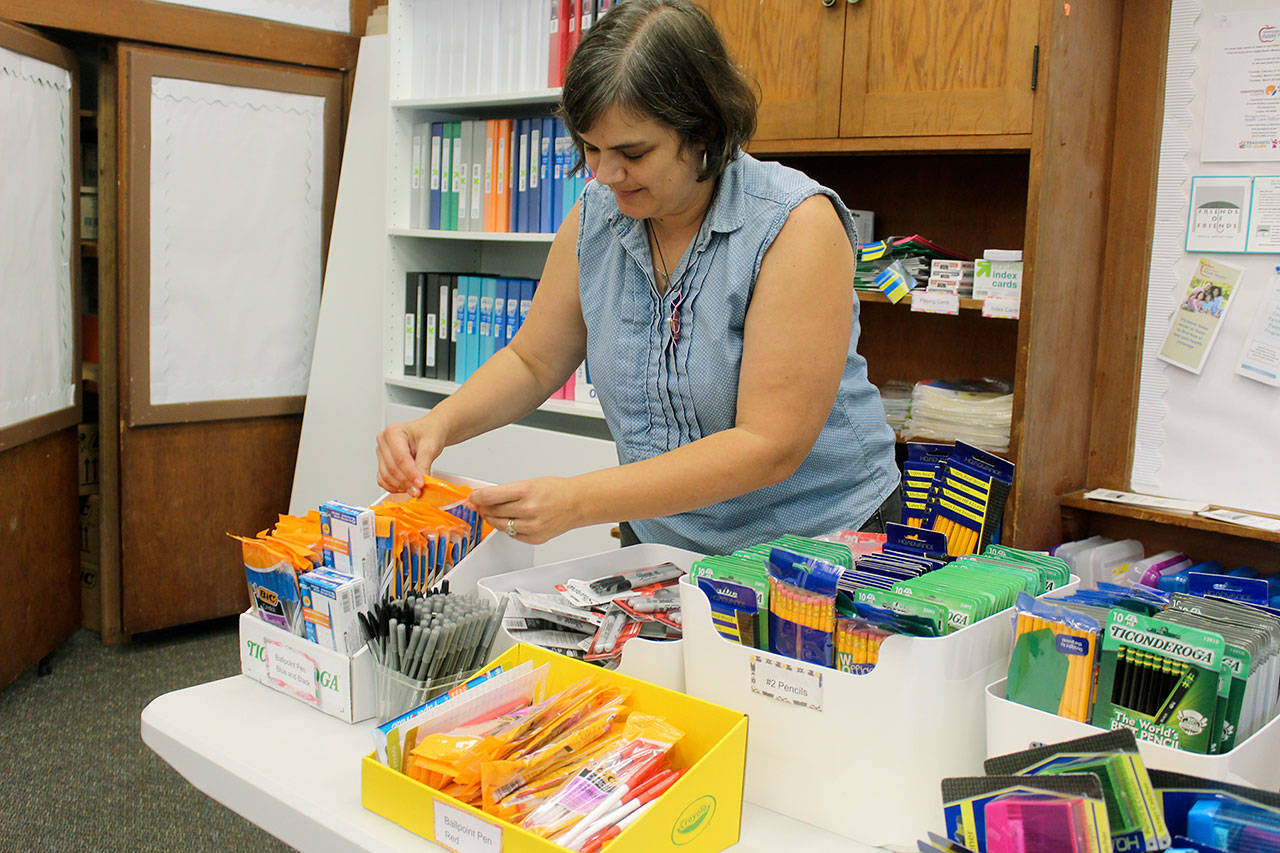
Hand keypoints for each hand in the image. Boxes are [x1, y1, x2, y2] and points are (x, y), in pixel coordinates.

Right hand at [375, 417, 446, 496]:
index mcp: (393, 432)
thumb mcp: (430, 446)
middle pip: (392, 468)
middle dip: (406, 482)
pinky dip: (394, 487)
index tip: (421, 483)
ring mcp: (381, 453)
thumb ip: (424, 464)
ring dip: (401, 486)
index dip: (410, 473)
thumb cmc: (429, 433)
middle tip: (419, 490)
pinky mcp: (383, 464)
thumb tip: (420, 483)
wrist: (430, 432)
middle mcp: (384, 442)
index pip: (400, 457)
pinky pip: (383, 480)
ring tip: (415, 490)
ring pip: (386, 476)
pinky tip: (406, 488)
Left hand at [468, 477, 582, 544]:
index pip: (490, 496)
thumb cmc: (555, 491)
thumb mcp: (529, 483)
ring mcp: (531, 526)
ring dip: (493, 519)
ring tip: (494, 512)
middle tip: (480, 504)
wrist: (576, 503)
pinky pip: (512, 535)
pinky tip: (511, 521)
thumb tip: (485, 497)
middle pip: (492, 511)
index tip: (472, 497)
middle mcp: (528, 509)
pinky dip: (508, 528)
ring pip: (500, 525)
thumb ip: (506, 491)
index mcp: (526, 491)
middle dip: (483, 507)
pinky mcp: (534, 538)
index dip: (476, 497)